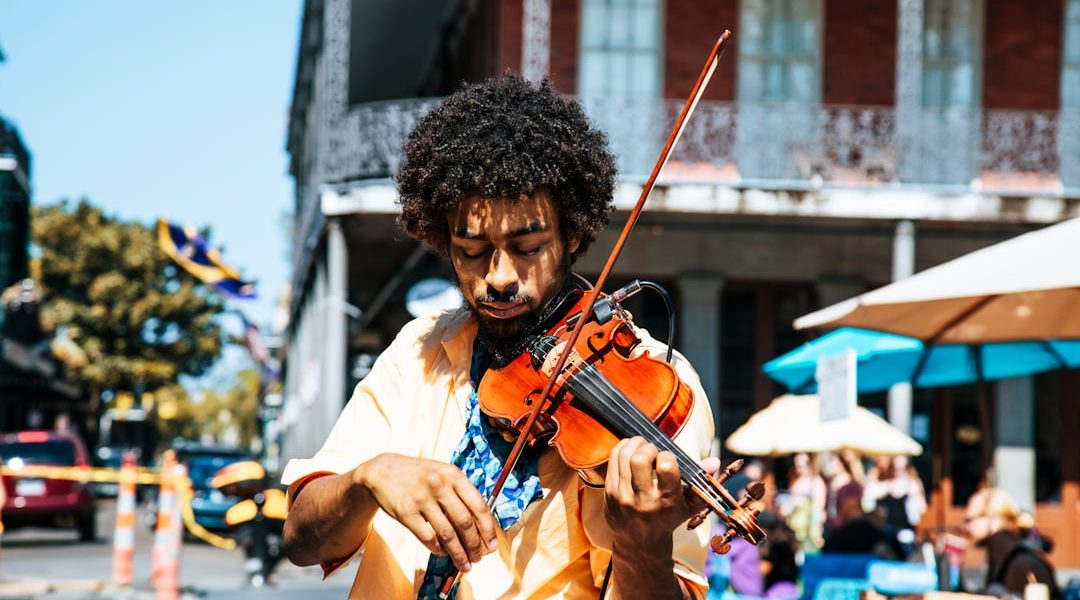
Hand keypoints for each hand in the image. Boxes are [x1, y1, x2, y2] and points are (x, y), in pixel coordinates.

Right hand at [355, 453, 497, 571]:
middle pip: (464, 522)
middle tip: (478, 558)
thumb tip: (480, 525)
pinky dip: (438, 549)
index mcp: (453, 475)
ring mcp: (422, 499)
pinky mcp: (406, 512)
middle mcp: (439, 485)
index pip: (478, 505)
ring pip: (447, 534)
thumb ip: (461, 493)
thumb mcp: (443, 473)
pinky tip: (443, 552)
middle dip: (474, 545)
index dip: (488, 528)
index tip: (492, 544)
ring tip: (464, 563)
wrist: (383, 471)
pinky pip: (428, 538)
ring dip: (458, 553)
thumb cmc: (420, 475)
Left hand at [603, 437, 716, 550]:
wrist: (640, 542)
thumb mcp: (689, 506)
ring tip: (642, 446)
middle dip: (649, 447)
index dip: (668, 455)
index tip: (668, 459)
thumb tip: (714, 460)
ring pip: (625, 455)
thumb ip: (702, 482)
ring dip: (635, 444)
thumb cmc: (668, 518)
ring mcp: (623, 496)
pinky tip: (630, 450)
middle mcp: (644, 499)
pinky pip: (613, 460)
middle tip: (653, 451)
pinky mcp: (609, 492)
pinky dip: (622, 448)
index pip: (666, 466)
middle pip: (641, 458)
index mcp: (667, 501)